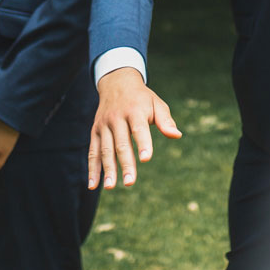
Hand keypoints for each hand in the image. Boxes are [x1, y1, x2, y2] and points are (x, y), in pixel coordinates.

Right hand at [87, 68, 181, 189]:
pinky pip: (92, 151)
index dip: (143, 143)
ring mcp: (104, 125)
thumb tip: (177, 135)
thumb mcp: (156, 103)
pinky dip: (92, 169)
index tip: (146, 158)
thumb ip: (165, 120)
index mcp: (135, 110)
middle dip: (125, 163)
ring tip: (111, 186)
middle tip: (130, 182)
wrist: (116, 82)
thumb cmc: (142, 98)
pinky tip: (93, 185)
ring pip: (105, 149)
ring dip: (107, 169)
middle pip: (121, 143)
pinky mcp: (95, 131)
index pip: (139, 129)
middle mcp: (117, 118)